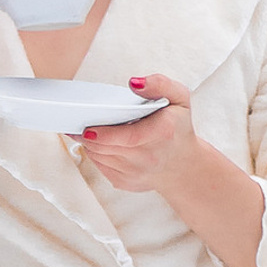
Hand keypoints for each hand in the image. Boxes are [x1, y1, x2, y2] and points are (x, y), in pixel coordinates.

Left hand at [80, 73, 266, 266]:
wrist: (188, 169)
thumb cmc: (181, 129)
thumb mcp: (180, 100)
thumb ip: (160, 86)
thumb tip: (133, 83)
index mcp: (157, 138)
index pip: (117, 135)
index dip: (96, 129)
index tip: (84, 121)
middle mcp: (145, 159)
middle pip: (102, 146)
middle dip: (88, 133)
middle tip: (77, 118)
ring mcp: (133, 175)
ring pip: (98, 158)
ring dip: (89, 144)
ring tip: (83, 127)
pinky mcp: (125, 184)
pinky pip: (101, 168)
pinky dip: (95, 156)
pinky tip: (94, 143)